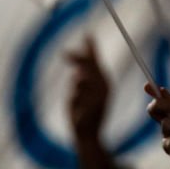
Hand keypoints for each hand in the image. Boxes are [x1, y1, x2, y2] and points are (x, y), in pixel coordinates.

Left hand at [67, 37, 111, 168]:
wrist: (87, 134)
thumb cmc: (82, 112)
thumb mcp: (80, 92)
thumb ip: (79, 78)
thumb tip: (74, 65)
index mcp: (104, 81)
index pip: (96, 60)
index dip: (90, 47)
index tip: (86, 34)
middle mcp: (105, 86)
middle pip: (89, 65)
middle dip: (77, 58)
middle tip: (64, 53)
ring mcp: (100, 95)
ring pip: (80, 80)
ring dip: (75, 87)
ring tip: (78, 97)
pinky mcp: (93, 105)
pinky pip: (74, 95)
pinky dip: (73, 101)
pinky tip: (78, 111)